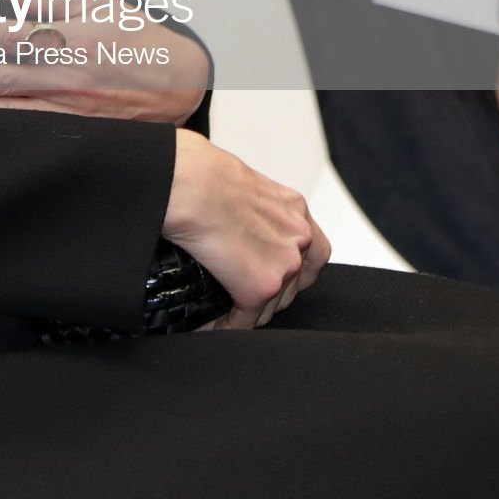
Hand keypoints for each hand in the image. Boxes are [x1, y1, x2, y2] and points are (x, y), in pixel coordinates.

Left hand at [0, 0, 210, 123]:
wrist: (179, 81)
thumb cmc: (134, 35)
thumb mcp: (94, 2)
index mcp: (74, 35)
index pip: (14, 33)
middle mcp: (71, 73)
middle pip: (7, 75)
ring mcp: (74, 106)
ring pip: (15, 108)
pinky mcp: (79, 129)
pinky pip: (34, 129)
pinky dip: (3, 129)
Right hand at [162, 128, 330, 329]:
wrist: (188, 183)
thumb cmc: (198, 173)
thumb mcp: (240, 183)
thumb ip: (250, 208)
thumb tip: (230, 219)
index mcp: (292, 207)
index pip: (310, 251)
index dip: (290, 269)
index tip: (270, 274)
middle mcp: (298, 235)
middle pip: (296, 284)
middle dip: (270, 294)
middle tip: (242, 297)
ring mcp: (284, 263)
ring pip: (272, 307)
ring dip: (249, 313)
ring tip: (224, 315)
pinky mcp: (260, 286)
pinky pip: (246, 322)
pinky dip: (227, 325)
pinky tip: (210, 324)